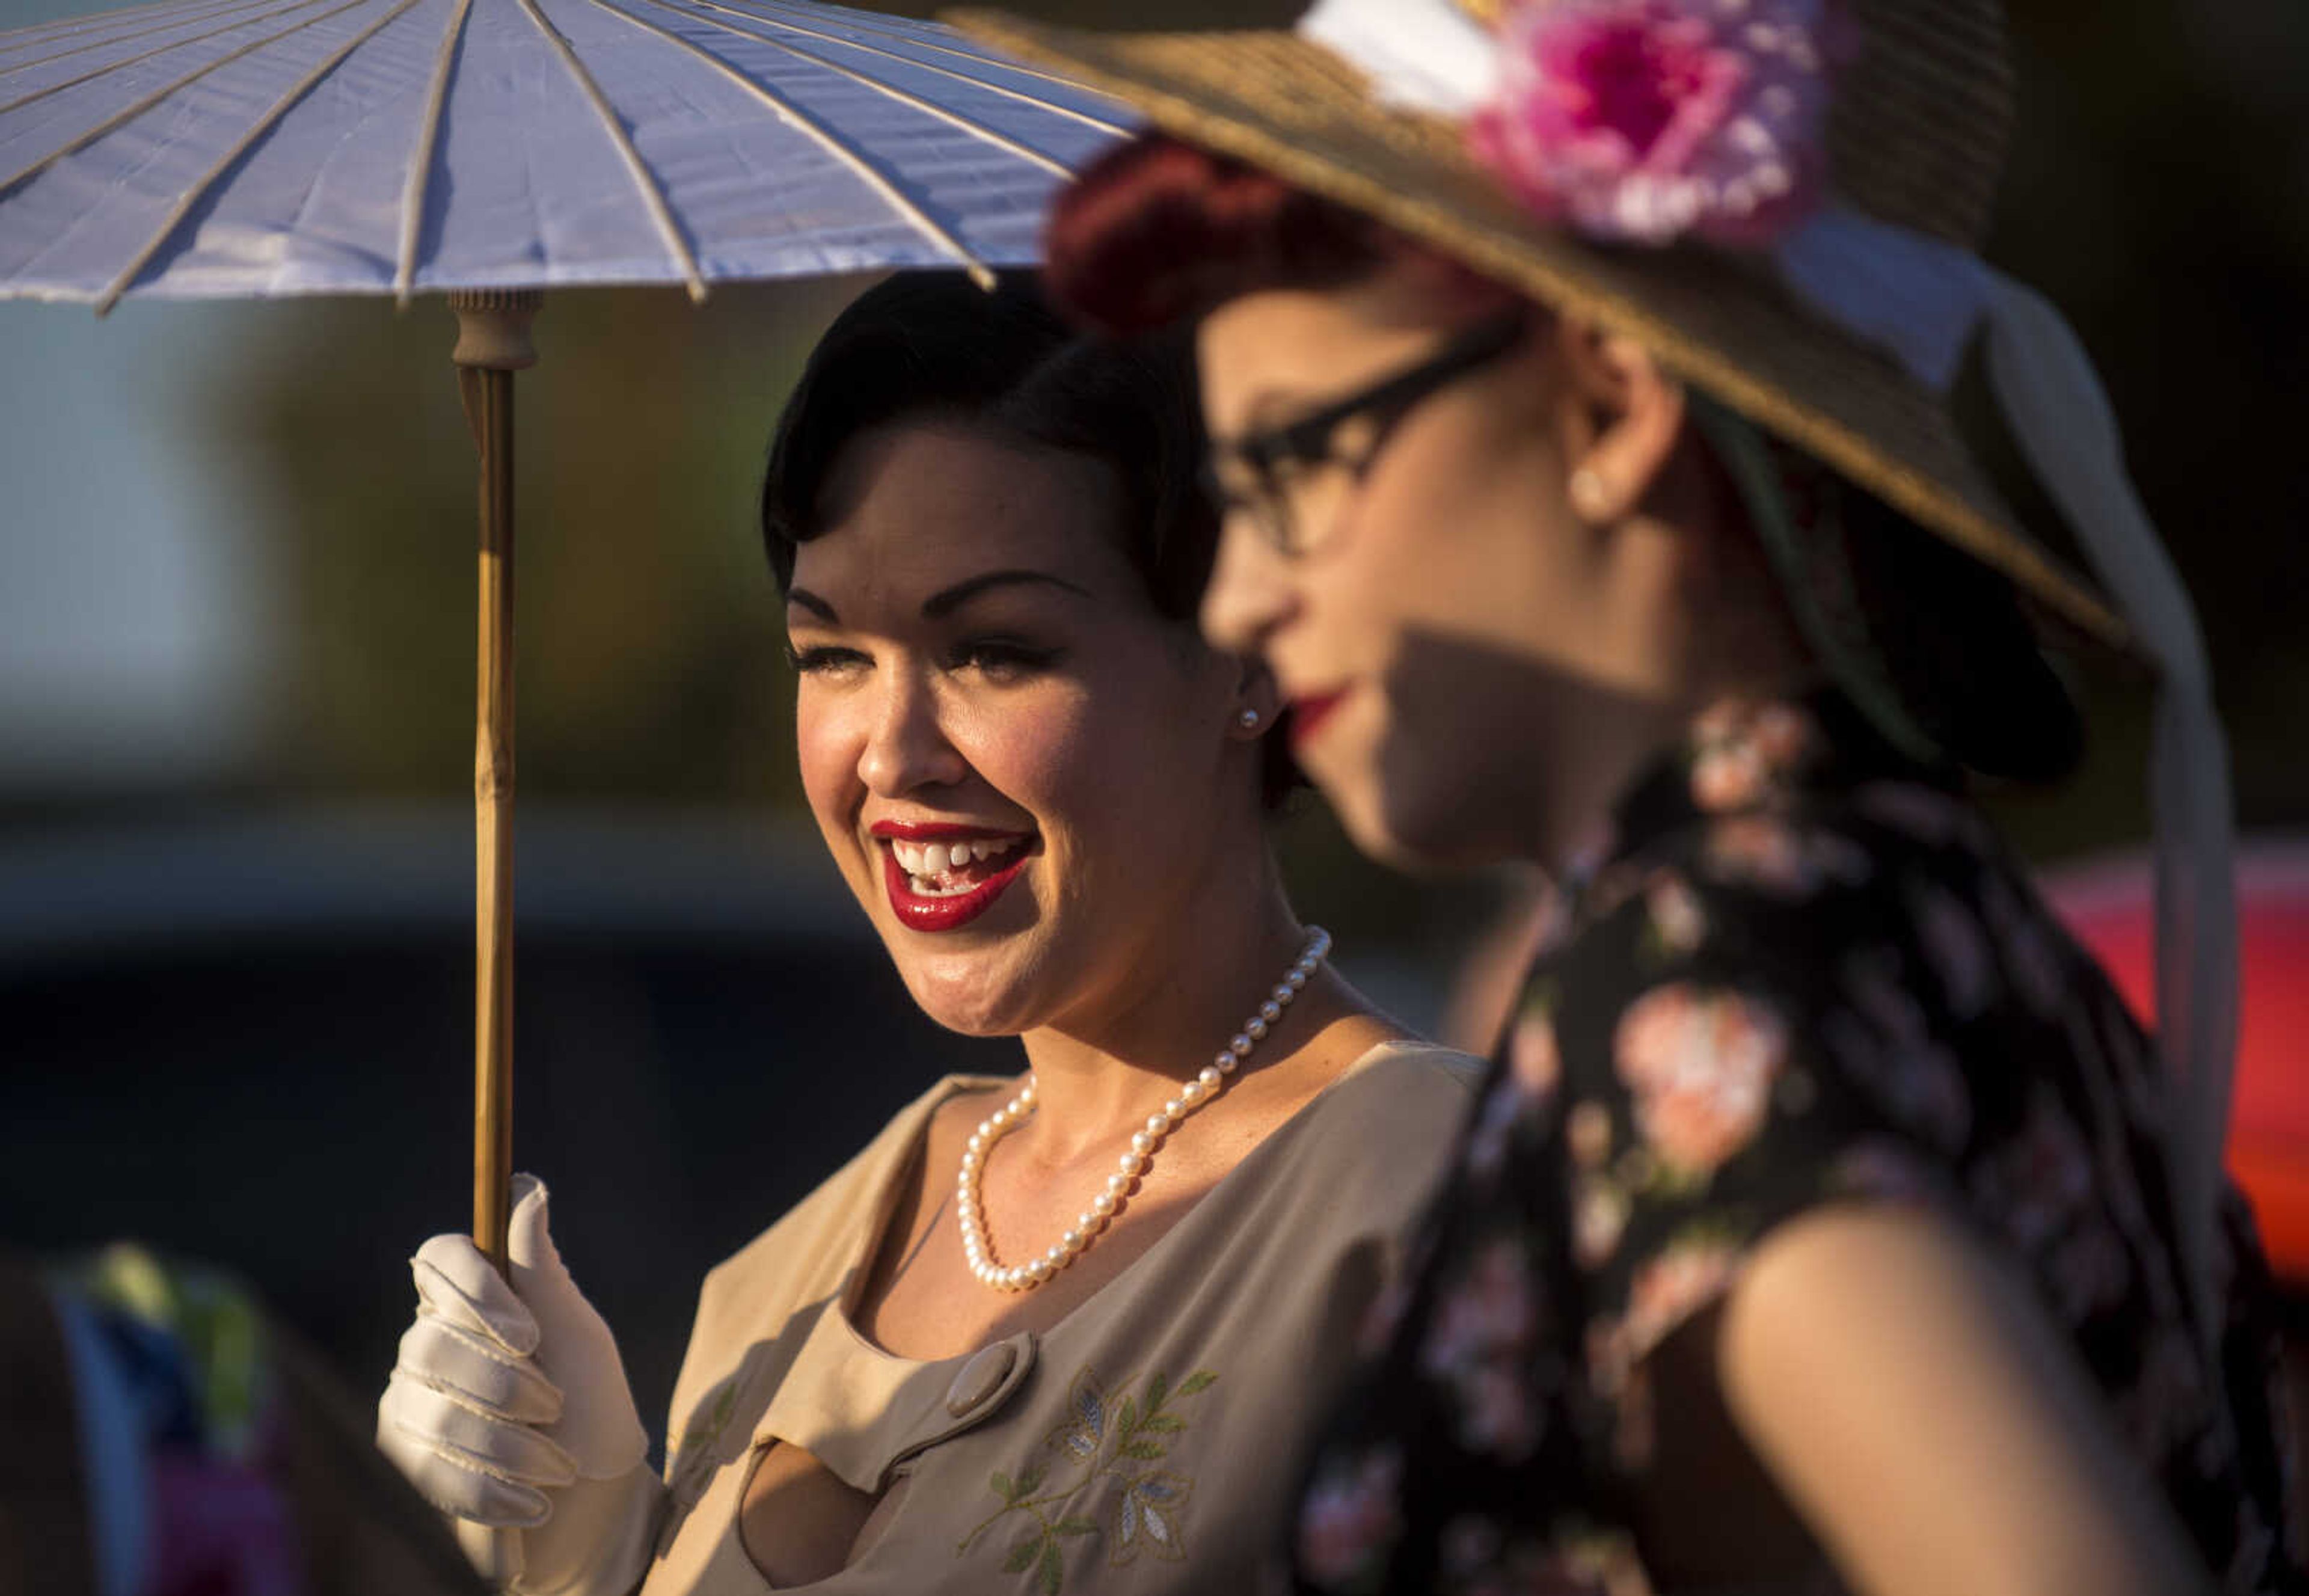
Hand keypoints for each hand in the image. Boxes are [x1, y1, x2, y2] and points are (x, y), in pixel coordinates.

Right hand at [378, 1176, 664, 1595]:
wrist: (593, 1502)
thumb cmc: (592, 1409)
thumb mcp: (581, 1337)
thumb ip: (544, 1271)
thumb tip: (528, 1188)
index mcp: (473, 1296)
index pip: (439, 1257)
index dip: (475, 1289)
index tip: (529, 1334)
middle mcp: (428, 1339)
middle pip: (432, 1339)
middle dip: (504, 1383)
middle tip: (557, 1407)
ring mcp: (408, 1397)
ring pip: (434, 1410)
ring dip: (509, 1445)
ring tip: (559, 1466)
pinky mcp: (404, 1457)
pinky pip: (428, 1467)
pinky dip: (489, 1488)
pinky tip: (531, 1504)